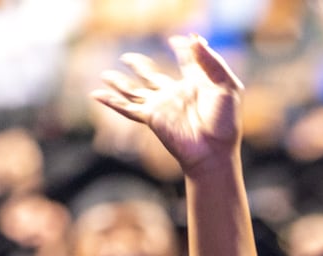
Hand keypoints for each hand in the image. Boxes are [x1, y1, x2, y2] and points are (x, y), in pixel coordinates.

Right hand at [92, 35, 244, 178]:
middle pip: (151, 77)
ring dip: (119, 82)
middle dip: (139, 67)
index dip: (183, 50)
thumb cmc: (225, 122)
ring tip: (106, 75)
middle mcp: (174, 94)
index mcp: (195, 85)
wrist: (215, 150)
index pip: (186, 63)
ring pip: (134, 90)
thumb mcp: (226, 85)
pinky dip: (111, 101)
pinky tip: (96, 94)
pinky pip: (127, 107)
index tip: (178, 41)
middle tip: (127, 58)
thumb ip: (211, 61)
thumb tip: (193, 39)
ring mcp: (161, 106)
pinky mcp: (151, 117)